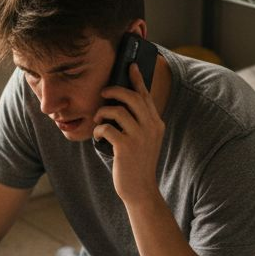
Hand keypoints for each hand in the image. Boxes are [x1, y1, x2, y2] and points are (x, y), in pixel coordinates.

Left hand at [93, 63, 164, 206]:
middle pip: (131, 97)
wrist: (141, 190)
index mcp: (156, 123)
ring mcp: (139, 137)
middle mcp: (150, 127)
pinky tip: (98, 136)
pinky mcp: (125, 147)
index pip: (145, 95)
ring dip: (102, 112)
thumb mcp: (145, 141)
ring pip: (117, 110)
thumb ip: (139, 123)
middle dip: (114, 91)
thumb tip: (120, 104)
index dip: (137, 79)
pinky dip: (99, 129)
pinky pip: (107, 127)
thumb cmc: (138, 164)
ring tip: (98, 119)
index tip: (130, 65)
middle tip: (104, 93)